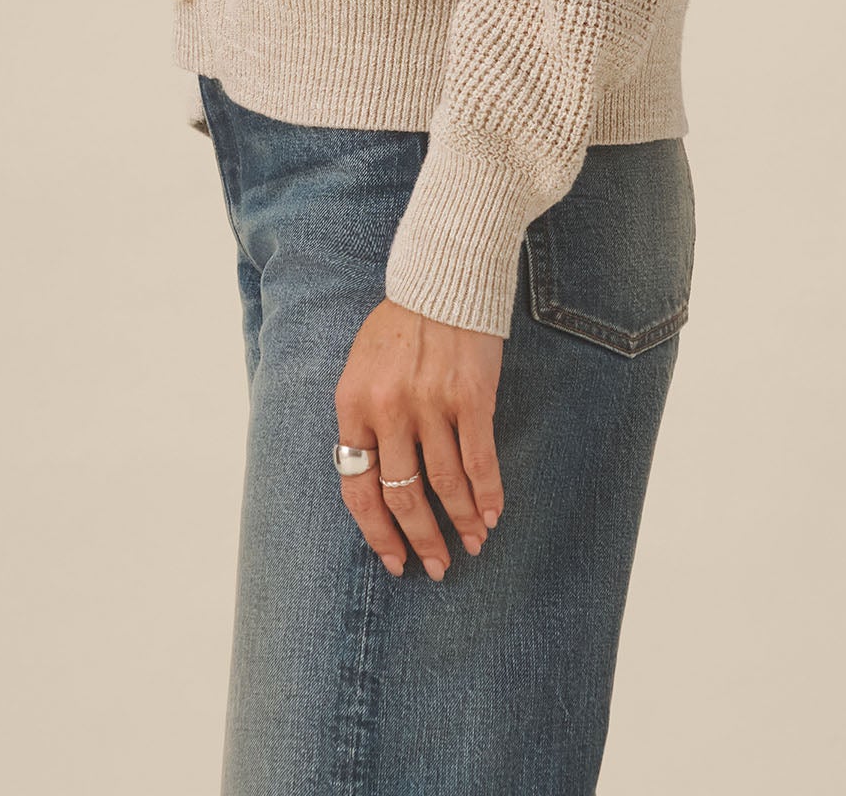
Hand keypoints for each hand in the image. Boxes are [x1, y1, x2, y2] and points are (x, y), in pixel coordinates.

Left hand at [334, 298, 505, 578]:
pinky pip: (479, 460)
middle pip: (403, 496)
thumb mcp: (362, 368)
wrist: (442, 277)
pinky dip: (487, 494)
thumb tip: (372, 477)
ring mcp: (430, 405)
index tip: (394, 560)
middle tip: (435, 567)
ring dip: (460, 522)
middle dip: (420, 540)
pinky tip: (492, 515)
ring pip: (444, 485)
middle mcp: (389, 410)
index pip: (357, 489)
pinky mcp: (470, 397)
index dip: (376, 533)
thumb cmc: (400, 326)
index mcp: (353, 405)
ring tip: (470, 545)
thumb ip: (364, 419)